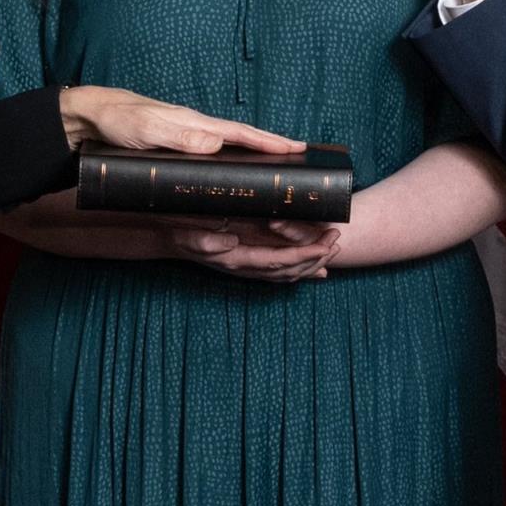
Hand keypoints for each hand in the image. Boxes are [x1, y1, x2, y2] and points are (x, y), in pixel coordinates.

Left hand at [60, 87, 301, 157]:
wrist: (89, 115)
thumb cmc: (116, 120)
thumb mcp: (146, 131)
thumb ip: (178, 137)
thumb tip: (216, 145)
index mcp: (194, 123)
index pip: (241, 133)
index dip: (270, 142)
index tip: (298, 147)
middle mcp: (195, 128)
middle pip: (242, 138)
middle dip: (272, 147)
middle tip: (300, 158)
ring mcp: (185, 136)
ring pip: (229, 146)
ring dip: (253, 154)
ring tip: (276, 167)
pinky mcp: (174, 145)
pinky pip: (212, 153)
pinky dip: (230, 159)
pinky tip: (232, 172)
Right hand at [161, 219, 339, 281]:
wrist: (168, 239)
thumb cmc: (178, 233)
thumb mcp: (187, 235)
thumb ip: (206, 241)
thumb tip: (230, 242)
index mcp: (237, 259)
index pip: (278, 261)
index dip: (304, 255)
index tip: (325, 246)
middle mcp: (246, 267)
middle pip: (289, 270)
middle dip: (316, 257)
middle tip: (337, 240)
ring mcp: (248, 266)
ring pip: (287, 273)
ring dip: (312, 263)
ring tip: (333, 249)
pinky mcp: (247, 260)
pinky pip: (278, 270)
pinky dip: (299, 269)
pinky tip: (316, 267)